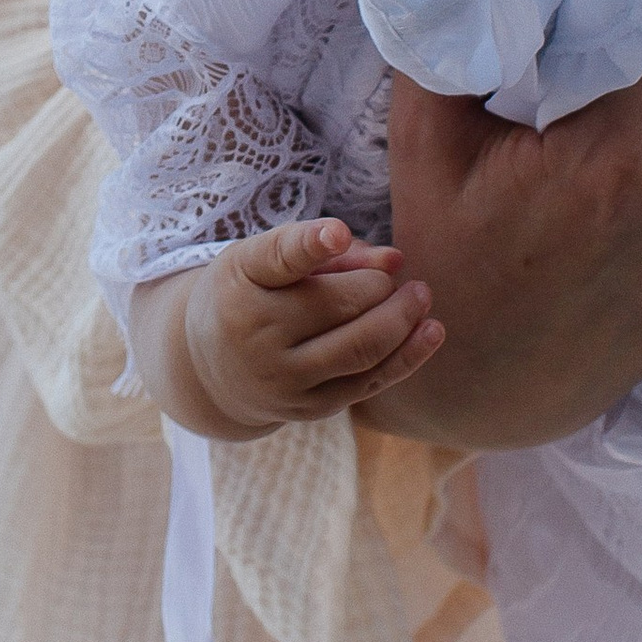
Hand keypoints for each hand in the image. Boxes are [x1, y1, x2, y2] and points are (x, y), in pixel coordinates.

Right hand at [135, 222, 443, 440]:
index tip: (338, 233)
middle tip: (395, 271)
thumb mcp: (266, 259)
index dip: (309, 245)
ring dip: (402, 317)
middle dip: (377, 284)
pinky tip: (432, 330)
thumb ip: (325, 249)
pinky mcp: (310, 408)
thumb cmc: (249, 294)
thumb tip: (396, 261)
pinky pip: (369, 382)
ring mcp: (282, 379)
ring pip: (361, 347)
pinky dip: (408, 355)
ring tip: (420, 293)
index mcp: (240, 282)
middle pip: (336, 303)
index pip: (276, 260)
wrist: (209, 368)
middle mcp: (255, 334)